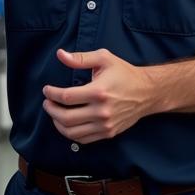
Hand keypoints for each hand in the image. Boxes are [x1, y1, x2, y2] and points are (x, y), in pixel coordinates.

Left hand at [43, 47, 157, 143]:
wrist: (148, 92)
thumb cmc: (124, 73)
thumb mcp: (104, 58)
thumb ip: (81, 58)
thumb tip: (60, 54)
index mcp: (98, 92)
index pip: (66, 97)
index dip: (51, 94)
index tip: (47, 90)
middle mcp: (102, 111)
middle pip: (65, 117)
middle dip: (50, 110)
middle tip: (47, 103)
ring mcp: (105, 125)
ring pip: (72, 132)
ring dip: (58, 124)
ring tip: (54, 113)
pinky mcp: (109, 133)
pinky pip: (83, 140)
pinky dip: (70, 134)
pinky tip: (67, 124)